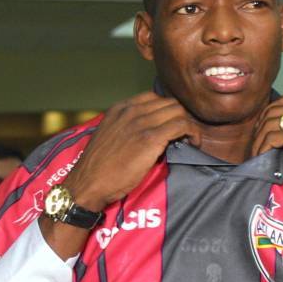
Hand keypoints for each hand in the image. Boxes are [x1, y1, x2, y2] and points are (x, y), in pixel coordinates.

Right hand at [65, 92, 201, 209]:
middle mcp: (131, 110)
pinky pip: (182, 126)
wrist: (88, 183)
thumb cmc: (98, 167)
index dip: (167, 112)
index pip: (153, 98)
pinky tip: (193, 143)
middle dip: (180, 117)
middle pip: (169, 103)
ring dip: (189, 124)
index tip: (171, 126)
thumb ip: (125, 128)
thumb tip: (146, 132)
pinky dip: (193, 132)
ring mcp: (141, 122)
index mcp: (119, 108)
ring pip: (178, 111)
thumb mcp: (109, 136)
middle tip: (184, 135)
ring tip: (190, 140)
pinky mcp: (151, 138)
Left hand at [251, 96, 282, 258]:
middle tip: (255, 144)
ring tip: (256, 154)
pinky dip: (262, 148)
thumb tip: (277, 130)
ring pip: (270, 123)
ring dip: (258, 140)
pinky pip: (272, 137)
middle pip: (274, 110)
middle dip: (259, 127)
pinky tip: (261, 158)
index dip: (268, 114)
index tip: (261, 131)